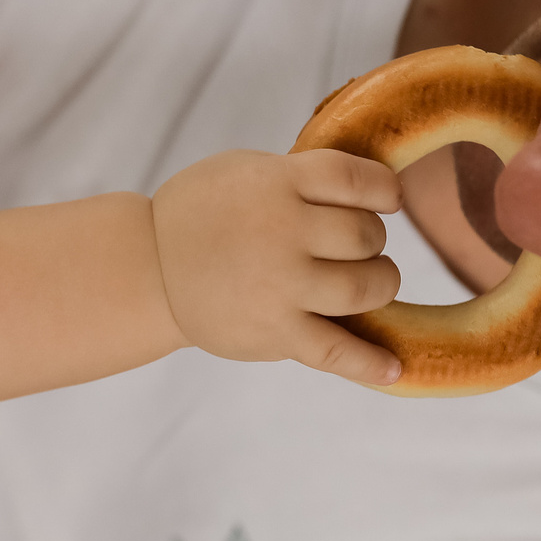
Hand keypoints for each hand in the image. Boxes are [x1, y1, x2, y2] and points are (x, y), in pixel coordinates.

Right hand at [150, 148, 403, 382]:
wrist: (148, 269)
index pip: (358, 180)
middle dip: (371, 240)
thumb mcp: (245, 171)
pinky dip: (370, 364)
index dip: (384, 190)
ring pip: (367, 288)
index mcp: (277, 183)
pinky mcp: (275, 333)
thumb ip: (300, 176)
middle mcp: (282, 231)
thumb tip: (370, 188)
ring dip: (379, 283)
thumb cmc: (201, 213)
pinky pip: (338, 352)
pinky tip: (392, 369)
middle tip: (354, 246)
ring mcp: (281, 286)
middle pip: (366, 235)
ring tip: (366, 283)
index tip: (386, 200)